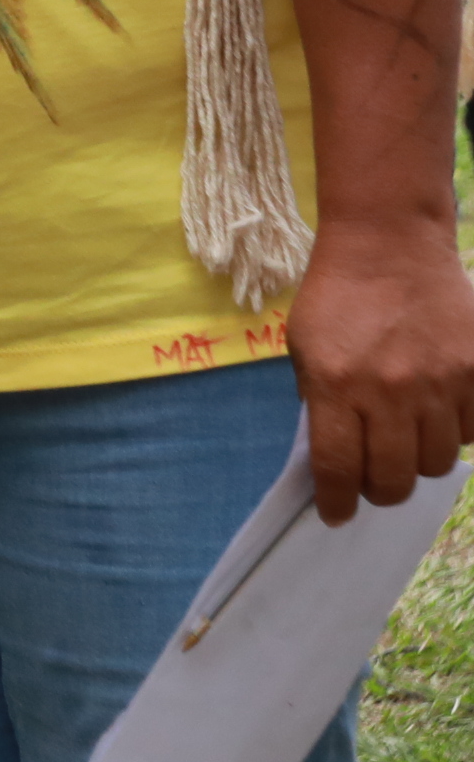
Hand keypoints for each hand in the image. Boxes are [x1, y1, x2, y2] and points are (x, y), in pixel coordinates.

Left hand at [285, 217, 473, 521]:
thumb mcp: (304, 348)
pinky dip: (455, 433)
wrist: (388, 246)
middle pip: (394, 478)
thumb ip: (319, 403)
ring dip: (419, 461)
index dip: (338, 503)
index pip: (338, 467)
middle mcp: (388, 389)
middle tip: (376, 480)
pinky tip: (438, 413)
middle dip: (381, 490)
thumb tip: (336, 460)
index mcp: (334, 383)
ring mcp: (438, 382)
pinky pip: (471, 433)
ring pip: (437, 463)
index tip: (336, 515)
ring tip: (406, 438)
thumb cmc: (336, 299)